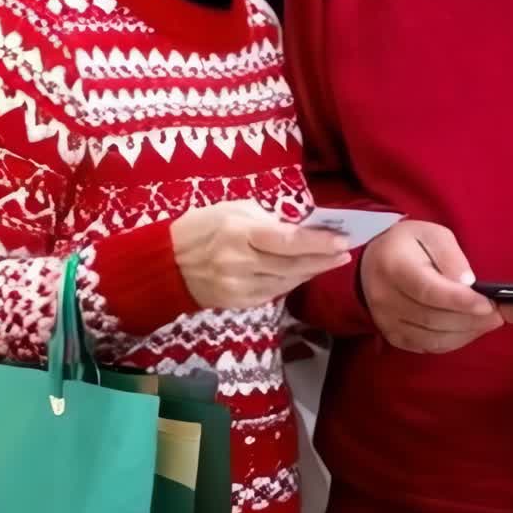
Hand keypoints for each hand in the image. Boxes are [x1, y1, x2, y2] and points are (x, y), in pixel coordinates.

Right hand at [171, 200, 350, 310]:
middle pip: (291, 265)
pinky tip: (304, 273)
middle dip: (322, 259)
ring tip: (330, 261)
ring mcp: (238, 287)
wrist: (167, 262)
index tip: (341, 240)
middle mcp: (239, 262)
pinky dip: (292, 282)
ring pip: (286, 282)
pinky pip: (273, 293)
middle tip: (345, 251)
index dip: (316, 243)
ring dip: (311, 271)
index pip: (286, 240)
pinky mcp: (237, 303)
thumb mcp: (234, 209)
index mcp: (238, 232)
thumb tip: (300, 227)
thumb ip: (267, 219)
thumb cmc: (203, 225)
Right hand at [360, 219, 502, 352]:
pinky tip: (468, 330)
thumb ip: (450, 254)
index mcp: (393, 266)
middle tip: (497, 314)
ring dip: (465, 333)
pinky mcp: (392, 336)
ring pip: (431, 337)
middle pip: (432, 318)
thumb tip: (468, 283)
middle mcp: (385, 297)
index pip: (429, 291)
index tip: (488, 303)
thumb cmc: (408, 244)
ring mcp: (386, 320)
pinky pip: (426, 347)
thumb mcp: (431, 234)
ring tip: (488, 322)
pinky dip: (452, 342)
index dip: (460, 301)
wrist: (374, 261)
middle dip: (470, 319)